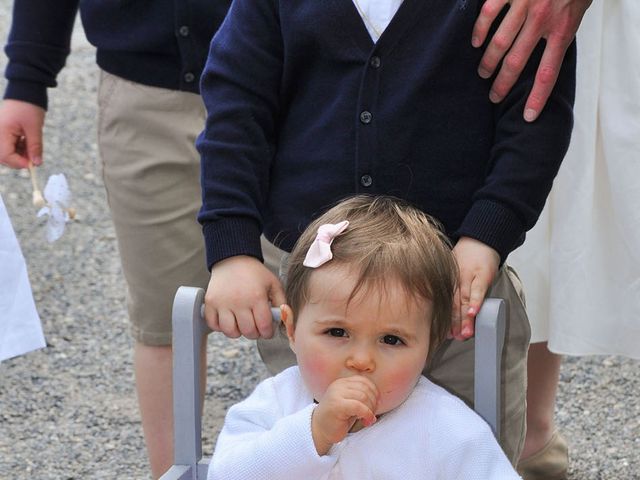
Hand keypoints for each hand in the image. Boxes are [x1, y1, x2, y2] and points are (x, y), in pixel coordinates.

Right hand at [0, 99, 45, 167]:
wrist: (25, 90)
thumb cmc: (29, 106)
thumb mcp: (35, 128)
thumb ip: (35, 147)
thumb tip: (36, 163)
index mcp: (1, 132)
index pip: (6, 156)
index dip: (20, 163)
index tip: (33, 164)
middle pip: (4, 156)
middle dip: (20, 159)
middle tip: (34, 156)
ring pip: (7, 151)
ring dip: (20, 153)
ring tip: (31, 144)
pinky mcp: (2, 131)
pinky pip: (8, 144)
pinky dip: (18, 147)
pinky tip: (27, 141)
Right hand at [204, 255, 285, 338]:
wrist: (233, 258)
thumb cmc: (255, 273)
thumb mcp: (273, 284)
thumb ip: (282, 303)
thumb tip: (284, 321)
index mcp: (256, 297)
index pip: (264, 326)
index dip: (268, 333)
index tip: (268, 331)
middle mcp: (239, 301)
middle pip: (248, 331)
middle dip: (255, 333)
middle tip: (256, 328)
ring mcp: (222, 303)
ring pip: (230, 332)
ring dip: (238, 332)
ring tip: (242, 324)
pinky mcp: (210, 302)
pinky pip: (214, 325)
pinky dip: (221, 327)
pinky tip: (229, 320)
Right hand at [311, 376, 378, 454]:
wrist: (319, 430)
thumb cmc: (338, 418)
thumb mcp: (351, 403)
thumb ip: (361, 396)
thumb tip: (378, 398)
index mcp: (342, 382)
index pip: (364, 381)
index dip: (374, 392)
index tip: (376, 404)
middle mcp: (339, 385)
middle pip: (365, 388)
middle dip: (374, 402)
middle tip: (372, 414)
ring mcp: (336, 394)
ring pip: (363, 396)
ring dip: (370, 409)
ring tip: (368, 419)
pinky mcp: (337, 405)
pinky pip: (358, 406)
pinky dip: (366, 414)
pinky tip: (366, 421)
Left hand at [451, 237, 499, 340]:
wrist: (480, 240)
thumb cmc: (465, 258)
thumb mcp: (451, 271)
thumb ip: (447, 287)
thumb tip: (439, 307)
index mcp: (448, 283)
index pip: (444, 304)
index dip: (443, 319)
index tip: (442, 334)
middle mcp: (456, 282)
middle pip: (454, 306)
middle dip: (454, 324)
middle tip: (454, 339)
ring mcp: (468, 279)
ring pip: (464, 301)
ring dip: (464, 319)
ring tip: (464, 334)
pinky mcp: (482, 276)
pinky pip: (478, 291)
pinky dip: (475, 302)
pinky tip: (473, 313)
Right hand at [472, 0, 590, 121]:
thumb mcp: (579, 8)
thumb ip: (563, 29)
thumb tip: (550, 51)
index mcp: (563, 27)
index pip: (549, 71)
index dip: (538, 97)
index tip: (528, 117)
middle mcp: (542, 20)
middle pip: (517, 63)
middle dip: (502, 84)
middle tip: (493, 97)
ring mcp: (524, 4)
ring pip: (499, 42)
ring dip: (488, 62)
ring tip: (482, 73)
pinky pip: (489, 14)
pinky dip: (480, 30)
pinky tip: (475, 42)